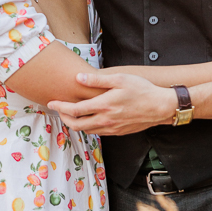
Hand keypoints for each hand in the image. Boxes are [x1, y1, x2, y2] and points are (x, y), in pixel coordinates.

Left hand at [47, 72, 176, 134]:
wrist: (160, 107)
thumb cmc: (142, 89)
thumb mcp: (120, 79)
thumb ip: (97, 80)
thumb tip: (78, 78)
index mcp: (104, 105)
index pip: (75, 110)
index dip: (60, 107)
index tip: (51, 103)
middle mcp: (106, 120)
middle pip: (76, 125)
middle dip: (63, 118)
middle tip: (58, 110)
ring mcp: (112, 128)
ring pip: (86, 130)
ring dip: (75, 124)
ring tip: (70, 114)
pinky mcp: (118, 132)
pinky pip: (98, 132)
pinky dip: (88, 127)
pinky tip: (89, 119)